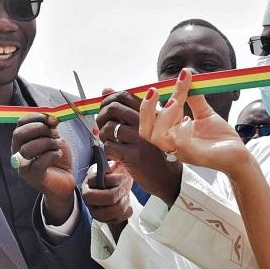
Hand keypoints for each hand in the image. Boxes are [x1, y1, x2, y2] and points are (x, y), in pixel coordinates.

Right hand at [11, 114, 76, 222]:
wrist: (64, 180)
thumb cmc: (57, 159)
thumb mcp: (54, 139)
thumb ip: (50, 128)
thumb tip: (51, 118)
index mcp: (22, 140)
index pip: (20, 123)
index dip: (35, 117)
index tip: (51, 119)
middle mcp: (18, 153)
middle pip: (19, 134)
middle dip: (39, 128)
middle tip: (54, 132)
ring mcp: (24, 166)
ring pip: (27, 149)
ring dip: (47, 143)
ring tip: (58, 145)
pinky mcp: (33, 177)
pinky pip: (38, 163)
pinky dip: (51, 155)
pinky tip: (58, 154)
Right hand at [81, 160, 133, 225]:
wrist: (124, 184)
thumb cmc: (120, 174)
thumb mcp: (118, 165)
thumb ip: (114, 161)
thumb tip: (113, 150)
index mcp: (91, 179)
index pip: (93, 181)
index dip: (111, 181)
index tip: (123, 178)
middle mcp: (89, 194)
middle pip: (91, 199)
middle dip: (112, 196)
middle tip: (123, 191)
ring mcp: (95, 207)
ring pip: (102, 215)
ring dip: (118, 207)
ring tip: (126, 198)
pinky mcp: (104, 217)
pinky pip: (112, 222)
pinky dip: (124, 215)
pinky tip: (128, 207)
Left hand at [96, 90, 181, 205]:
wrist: (168, 178)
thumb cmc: (156, 151)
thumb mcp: (146, 126)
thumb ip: (126, 107)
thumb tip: (105, 90)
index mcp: (151, 114)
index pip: (124, 95)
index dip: (108, 99)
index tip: (104, 108)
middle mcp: (147, 124)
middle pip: (113, 108)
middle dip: (101, 116)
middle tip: (102, 126)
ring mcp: (140, 140)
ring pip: (109, 128)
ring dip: (104, 136)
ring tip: (111, 142)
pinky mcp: (133, 156)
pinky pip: (109, 146)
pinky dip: (107, 151)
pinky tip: (115, 154)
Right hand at [139, 69, 249, 177]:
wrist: (239, 155)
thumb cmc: (220, 138)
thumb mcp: (205, 114)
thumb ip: (194, 99)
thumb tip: (186, 77)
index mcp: (173, 134)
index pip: (154, 118)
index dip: (154, 100)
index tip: (163, 83)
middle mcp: (174, 144)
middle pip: (146, 131)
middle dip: (146, 109)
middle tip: (155, 90)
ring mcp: (183, 151)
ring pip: (158, 137)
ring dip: (163, 116)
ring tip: (175, 102)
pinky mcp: (196, 156)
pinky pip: (180, 144)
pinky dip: (181, 130)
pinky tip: (188, 120)